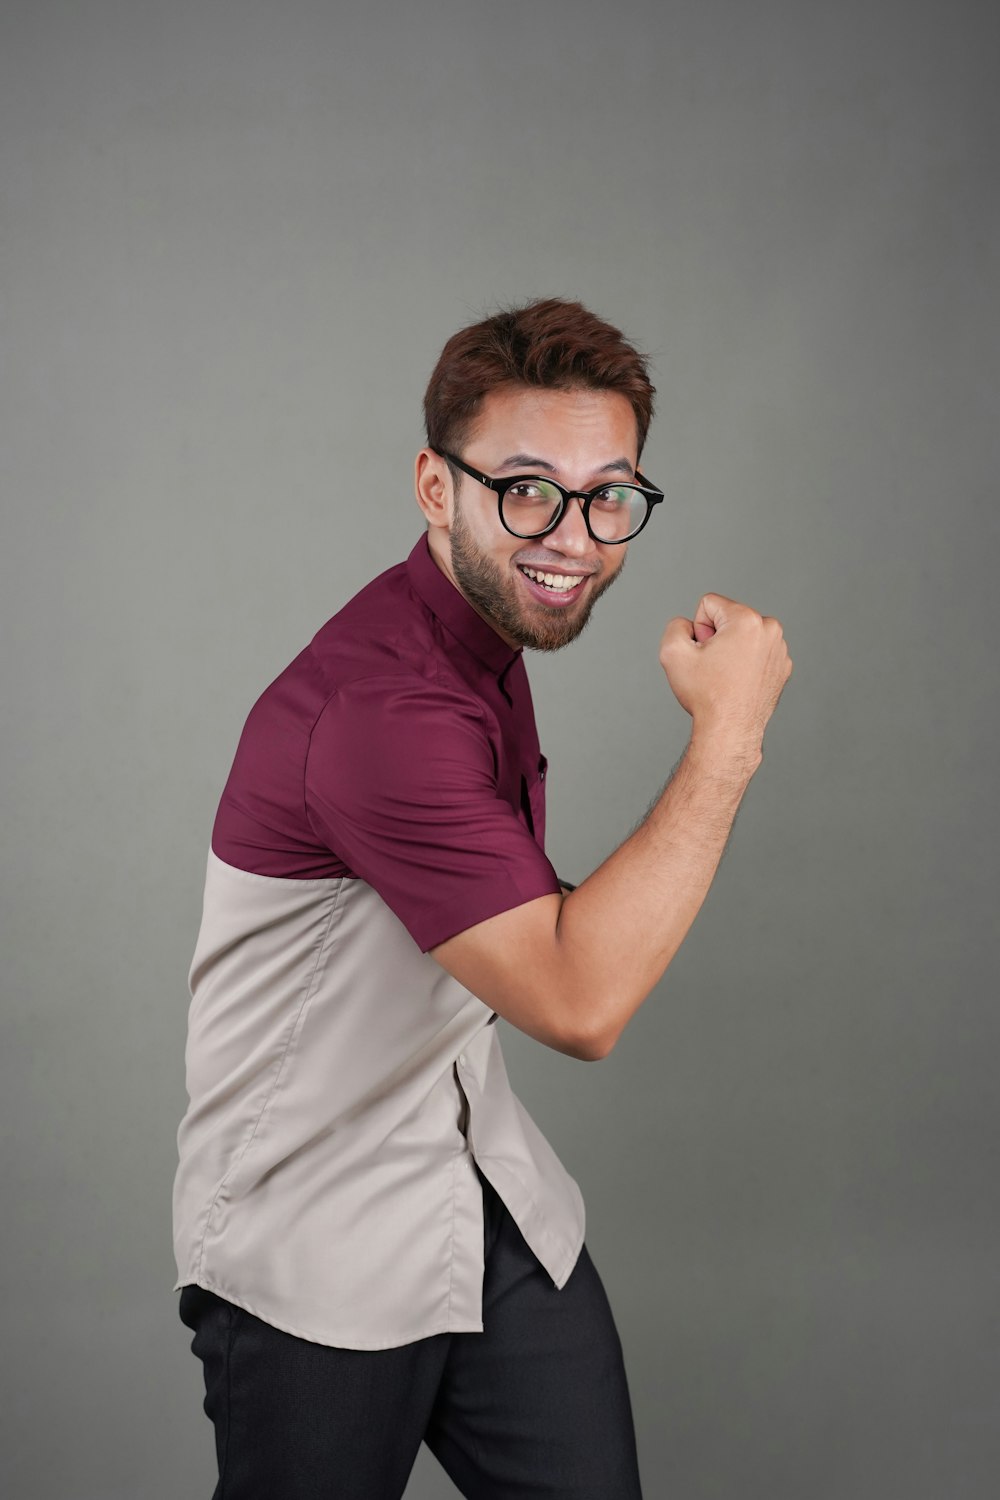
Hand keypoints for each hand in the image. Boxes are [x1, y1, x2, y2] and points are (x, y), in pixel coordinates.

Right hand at [659, 593, 792, 752]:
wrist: (730, 730)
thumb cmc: (706, 695)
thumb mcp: (672, 653)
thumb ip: (675, 626)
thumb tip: (688, 625)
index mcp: (747, 620)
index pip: (709, 604)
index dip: (698, 629)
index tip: (704, 653)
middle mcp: (770, 629)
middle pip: (728, 619)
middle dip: (716, 638)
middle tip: (714, 667)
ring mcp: (780, 649)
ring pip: (743, 636)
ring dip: (731, 650)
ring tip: (727, 676)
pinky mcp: (782, 666)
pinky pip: (756, 652)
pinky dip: (745, 664)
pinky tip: (739, 683)